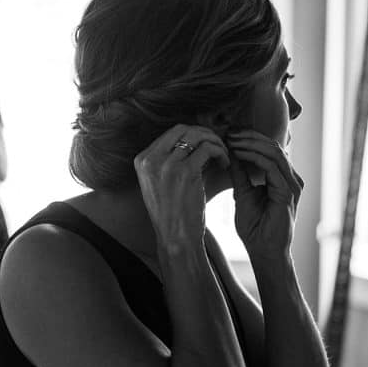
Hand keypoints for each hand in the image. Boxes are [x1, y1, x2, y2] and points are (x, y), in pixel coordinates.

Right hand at [133, 124, 230, 253]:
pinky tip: (225, 164)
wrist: (175, 237)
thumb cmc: (172, 213)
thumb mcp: (160, 182)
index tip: (205, 143)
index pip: (170, 133)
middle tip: (218, 144)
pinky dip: (221, 153)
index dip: (192, 134)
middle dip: (204, 133)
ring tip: (223, 155)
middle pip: (182, 129)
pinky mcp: (185, 171)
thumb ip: (170, 160)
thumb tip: (195, 139)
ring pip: (197, 137)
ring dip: (215, 142)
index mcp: (142, 160)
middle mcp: (151, 159)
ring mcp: (167, 164)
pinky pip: (208, 149)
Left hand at [226, 130, 303, 261]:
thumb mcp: (242, 194)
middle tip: (229, 131)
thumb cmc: (254, 227)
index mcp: (282, 178)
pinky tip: (238, 153)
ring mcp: (292, 185)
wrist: (263, 251)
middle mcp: (291, 179)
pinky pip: (271, 167)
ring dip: (250, 143)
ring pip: (274, 152)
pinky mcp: (288, 193)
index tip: (228, 133)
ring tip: (231, 139)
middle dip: (249, 136)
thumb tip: (231, 153)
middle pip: (273, 146)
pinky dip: (253, 157)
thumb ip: (240, 174)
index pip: (269, 149)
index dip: (250, 138)